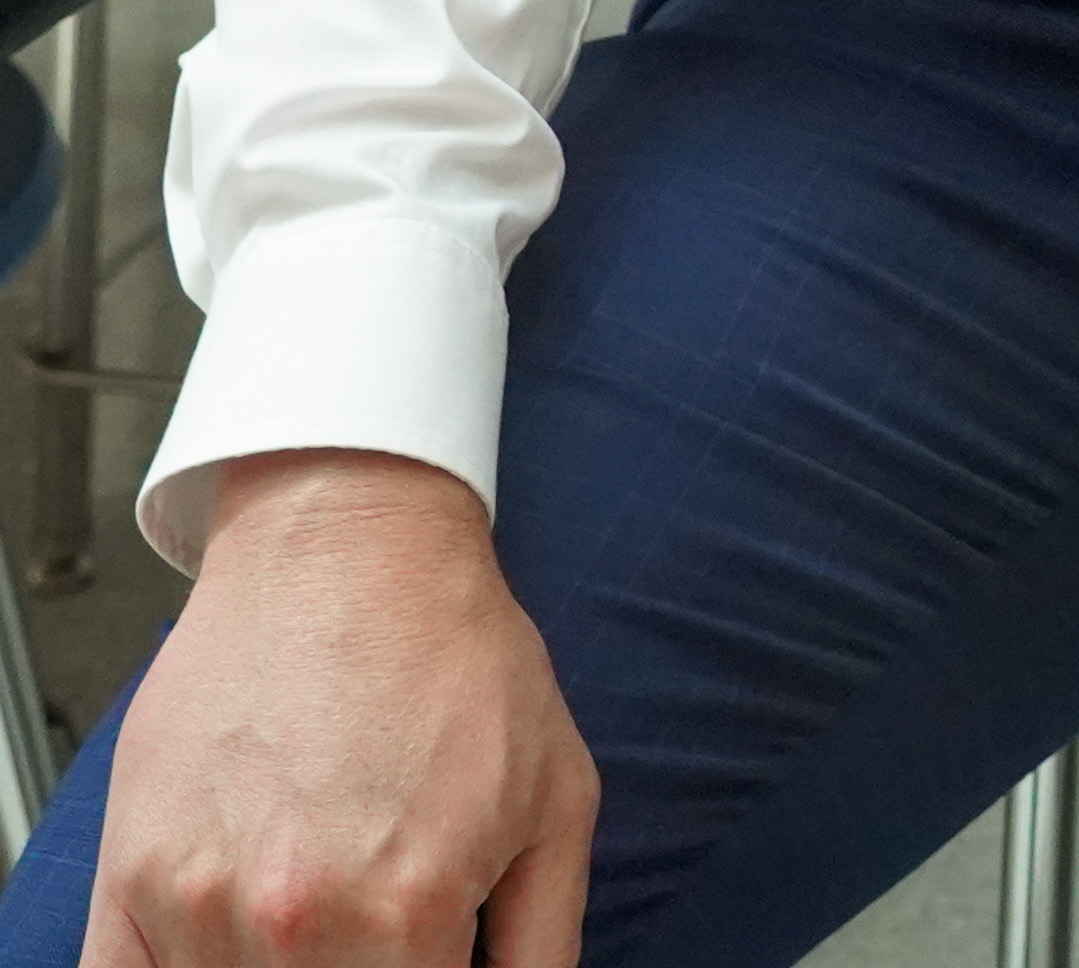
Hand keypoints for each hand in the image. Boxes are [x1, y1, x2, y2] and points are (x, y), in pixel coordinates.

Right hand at [86, 449, 593, 964]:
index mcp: (408, 918)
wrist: (346, 541)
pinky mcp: (133, 878)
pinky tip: (227, 934)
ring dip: (276, 965)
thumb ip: (544, 945)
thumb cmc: (454, 652)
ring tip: (316, 888)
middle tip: (375, 913)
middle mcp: (297, 926)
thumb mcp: (558, 796)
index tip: (428, 951)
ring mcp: (201, 905)